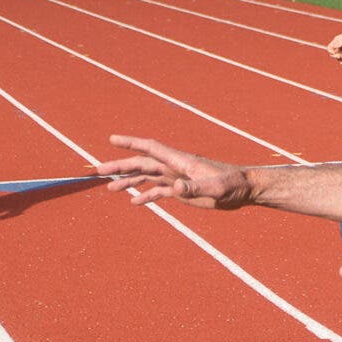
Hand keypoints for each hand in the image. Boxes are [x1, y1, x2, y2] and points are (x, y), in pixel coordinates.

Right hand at [96, 135, 251, 209]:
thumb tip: (174, 188)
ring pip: (146, 176)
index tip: (112, 139)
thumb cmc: (232, 186)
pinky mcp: (182, 190)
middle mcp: (174, 167)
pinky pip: (158, 191)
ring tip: (109, 188)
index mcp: (180, 161)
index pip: (151, 148)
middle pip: (141, 163)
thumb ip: (194, 188)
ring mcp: (176, 178)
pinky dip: (145, 195)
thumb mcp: (214, 189)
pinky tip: (134, 202)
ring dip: (128, 181)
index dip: (131, 143)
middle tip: (97, 170)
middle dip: (119, 165)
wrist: (244, 190)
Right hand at [325, 27, 341, 62]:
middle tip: (339, 56)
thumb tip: (335, 47)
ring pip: (338, 58)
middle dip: (335, 56)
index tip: (334, 52)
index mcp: (337, 41)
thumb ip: (340, 42)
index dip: (330, 51)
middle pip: (333, 54)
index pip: (329, 48)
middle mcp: (339, 47)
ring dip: (340, 59)